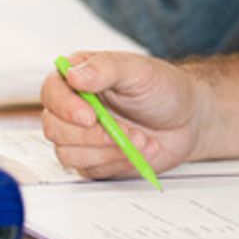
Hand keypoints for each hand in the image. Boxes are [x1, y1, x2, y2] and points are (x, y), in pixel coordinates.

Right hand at [41, 51, 202, 178]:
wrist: (186, 119)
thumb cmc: (162, 88)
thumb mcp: (138, 70)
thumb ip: (104, 68)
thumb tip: (73, 74)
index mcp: (78, 77)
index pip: (52, 91)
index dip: (65, 106)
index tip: (90, 116)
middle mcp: (74, 106)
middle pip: (55, 128)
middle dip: (94, 135)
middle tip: (126, 132)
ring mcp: (81, 135)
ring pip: (68, 153)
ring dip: (108, 150)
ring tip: (141, 139)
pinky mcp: (93, 159)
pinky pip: (88, 169)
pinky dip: (116, 162)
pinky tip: (138, 150)